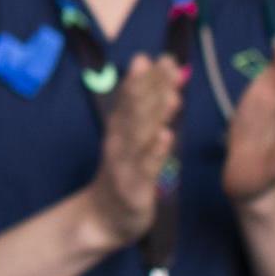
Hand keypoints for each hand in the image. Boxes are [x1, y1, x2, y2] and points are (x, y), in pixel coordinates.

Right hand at [85, 54, 183, 247]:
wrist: (103, 219)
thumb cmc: (123, 177)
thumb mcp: (132, 144)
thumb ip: (144, 116)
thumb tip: (160, 85)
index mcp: (121, 132)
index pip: (131, 100)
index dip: (143, 78)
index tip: (156, 56)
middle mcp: (120, 144)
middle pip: (135, 111)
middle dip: (151, 86)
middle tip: (166, 62)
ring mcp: (125, 165)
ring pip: (141, 136)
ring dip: (155, 114)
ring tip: (171, 94)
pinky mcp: (135, 188)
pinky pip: (146, 169)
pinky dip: (155, 152)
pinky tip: (165, 136)